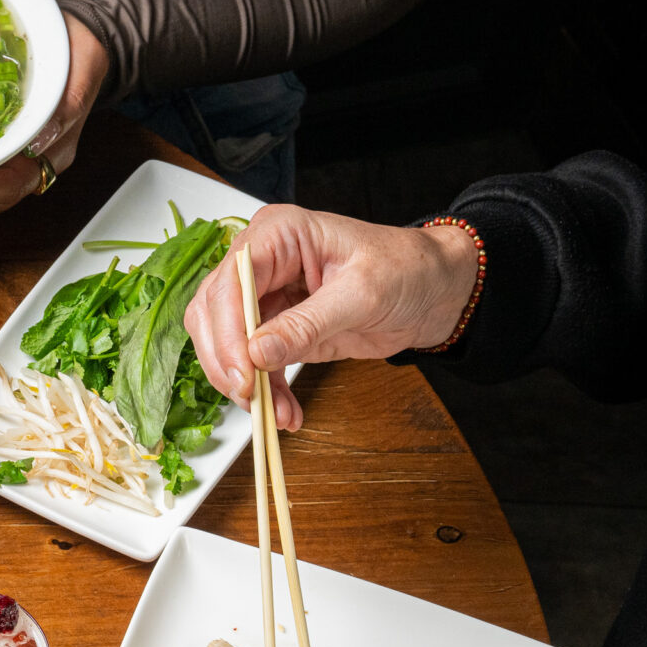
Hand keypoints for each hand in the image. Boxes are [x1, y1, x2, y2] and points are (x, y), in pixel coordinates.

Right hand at [186, 204, 480, 429]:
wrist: (433, 290)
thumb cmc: (406, 270)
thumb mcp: (361, 294)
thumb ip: (307, 323)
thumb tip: (257, 353)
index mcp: (278, 234)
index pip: (230, 282)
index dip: (228, 331)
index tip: (243, 372)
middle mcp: (262, 262)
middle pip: (213, 313)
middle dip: (227, 360)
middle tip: (249, 396)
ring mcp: (266, 296)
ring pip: (225, 343)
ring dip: (245, 383)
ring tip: (274, 412)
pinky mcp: (276, 328)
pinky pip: (253, 363)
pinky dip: (265, 390)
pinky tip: (283, 410)